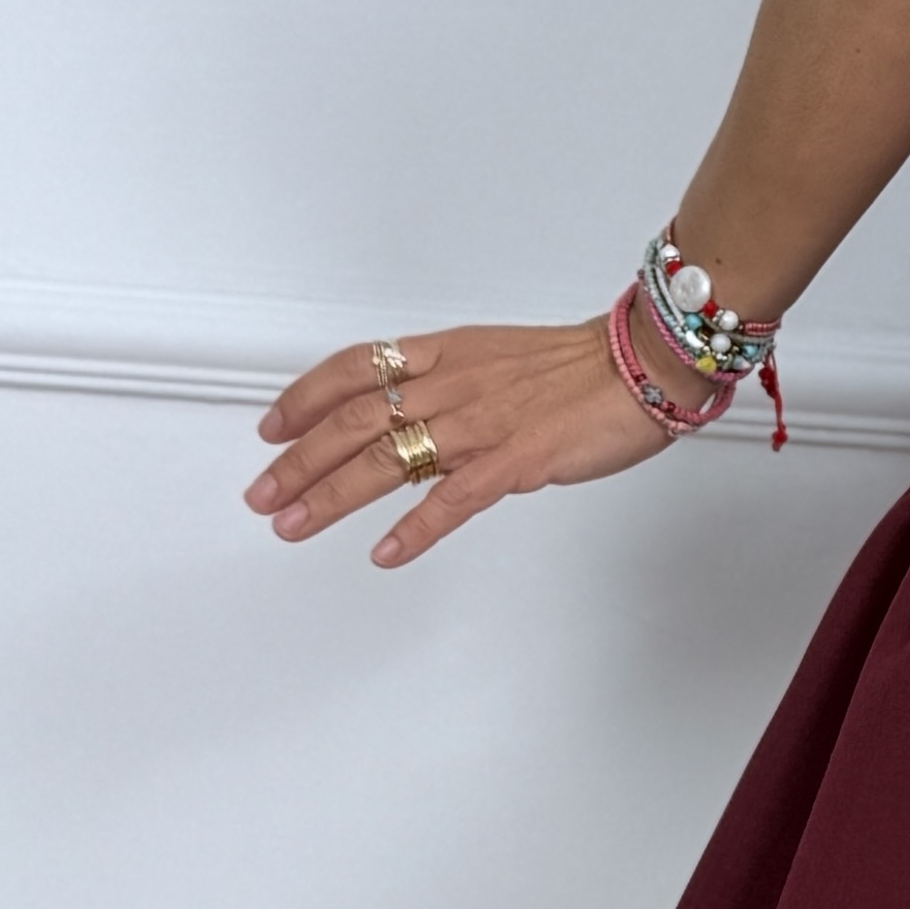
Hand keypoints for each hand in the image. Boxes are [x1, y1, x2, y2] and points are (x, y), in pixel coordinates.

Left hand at [244, 316, 681, 568]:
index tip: (271, 426)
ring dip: (331, 496)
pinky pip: (452, 498)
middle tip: (263, 494)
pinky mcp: (514, 459)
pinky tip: (387, 552)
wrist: (647, 362)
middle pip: (353, 421)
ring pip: (385, 459)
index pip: (355, 369)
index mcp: (449, 356)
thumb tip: (430, 430)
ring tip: (295, 525)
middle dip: (298, 461)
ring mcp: (480, 423)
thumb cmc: (589, 366)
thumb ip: (461, 392)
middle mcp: (454, 386)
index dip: (304, 399)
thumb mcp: (506, 361)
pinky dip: (415, 528)